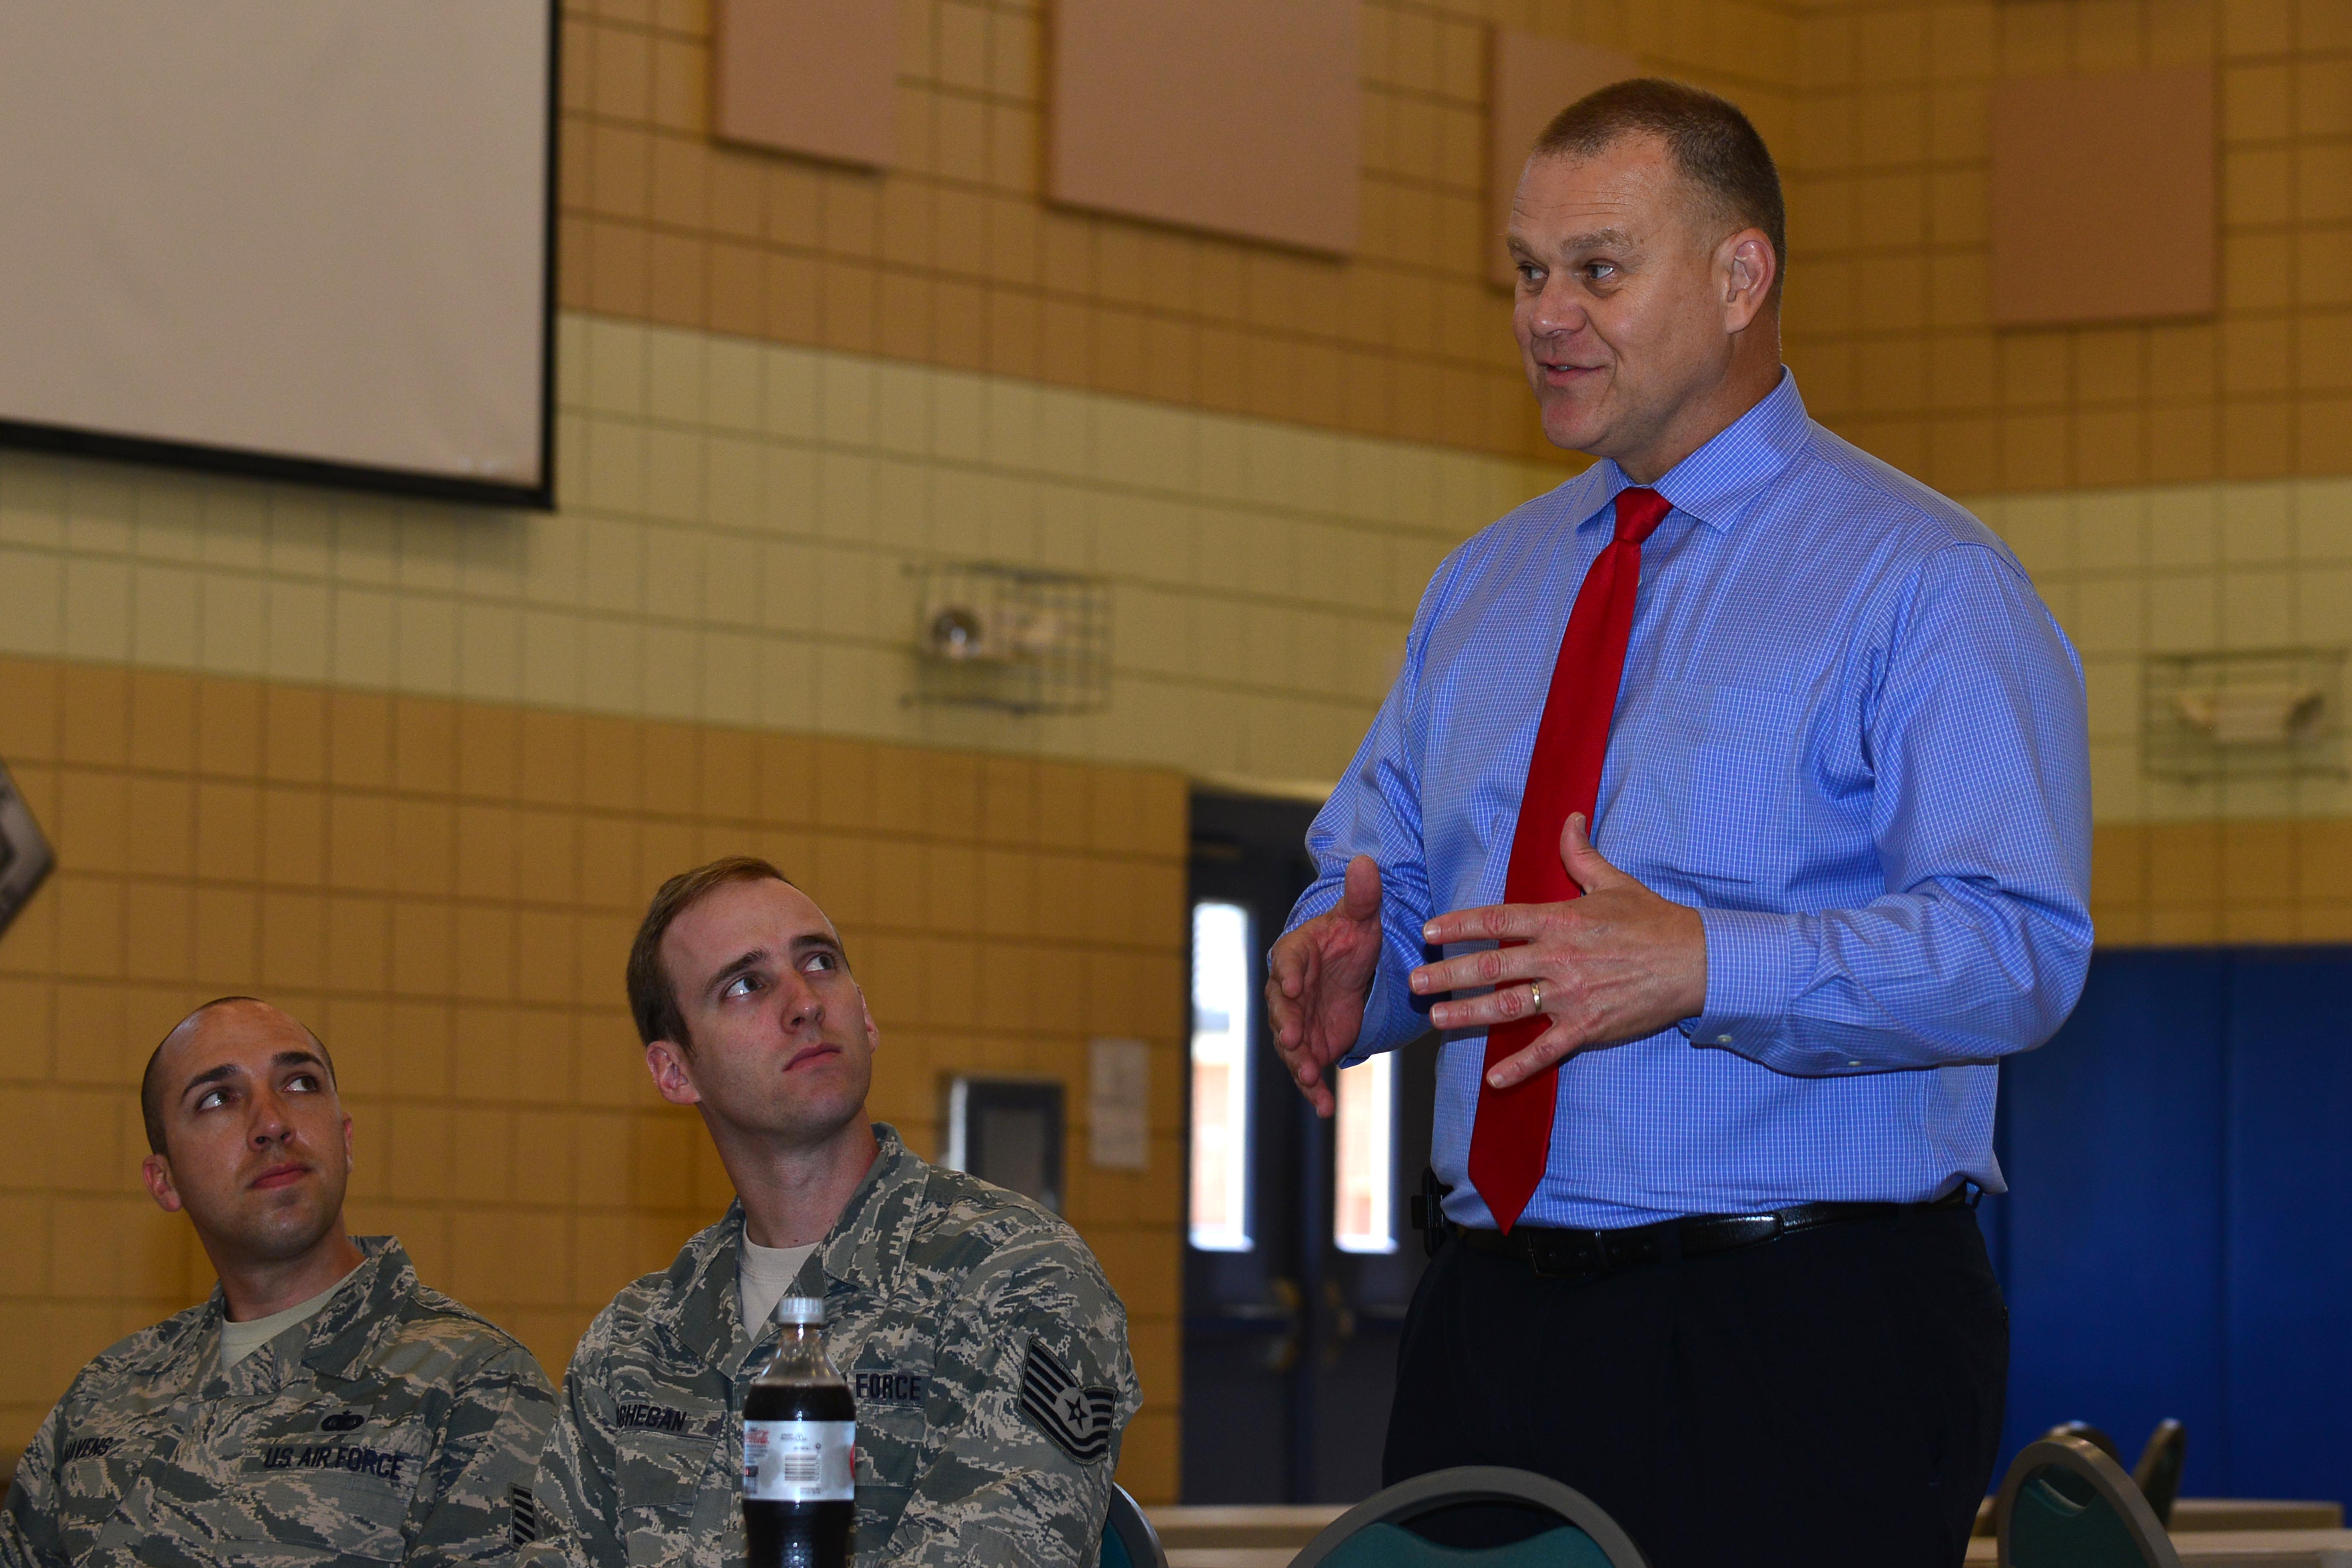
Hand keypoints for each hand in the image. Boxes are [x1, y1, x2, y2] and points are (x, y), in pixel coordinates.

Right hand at [1266, 855, 1382, 1116]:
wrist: (1354, 971)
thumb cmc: (1351, 939)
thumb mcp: (1362, 918)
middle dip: (1286, 1024)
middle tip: (1293, 1038)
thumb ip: (1362, 894)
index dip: (1288, 973)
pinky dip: (1314, 1090)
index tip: (1292, 985)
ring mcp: (1297, 1021)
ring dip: (1298, 1061)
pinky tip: (1325, 1108)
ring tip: (1311, 1077)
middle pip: (1281, 1009)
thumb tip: (1365, 860)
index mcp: (1296, 954)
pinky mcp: (1311, 1046)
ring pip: (1291, 1044)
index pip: (1286, 961)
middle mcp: (1289, 991)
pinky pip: (1308, 1070)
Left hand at [1409, 815, 1706, 1088]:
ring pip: (1509, 1006)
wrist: (1695, 961)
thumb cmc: (1653, 920)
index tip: (1429, 931)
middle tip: (1415, 983)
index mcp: (1560, 921)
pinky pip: (1548, 1050)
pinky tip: (1494, 1078)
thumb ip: (1580, 855)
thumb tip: (1568, 818)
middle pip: (1492, 966)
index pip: (1498, 920)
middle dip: (1449, 974)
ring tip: (1437, 1018)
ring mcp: (1572, 995)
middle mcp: (1559, 958)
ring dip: (1469, 1014)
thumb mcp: (1613, 882)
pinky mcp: (1589, 1027)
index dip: (1460, 925)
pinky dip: (1521, 1065)